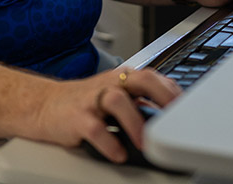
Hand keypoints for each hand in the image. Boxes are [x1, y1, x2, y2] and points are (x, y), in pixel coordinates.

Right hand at [32, 67, 180, 162]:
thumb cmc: (85, 102)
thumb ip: (140, 102)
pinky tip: (118, 153)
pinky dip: (108, 142)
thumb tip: (169, 119)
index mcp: (124, 78)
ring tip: (144, 142)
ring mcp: (93, 99)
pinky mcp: (76, 118)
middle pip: (142, 79)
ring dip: (135, 121)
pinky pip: (94, 128)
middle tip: (174, 118)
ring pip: (117, 100)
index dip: (174, 93)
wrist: (44, 105)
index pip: (155, 78)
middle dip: (163, 95)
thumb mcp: (116, 95)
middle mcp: (111, 84)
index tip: (188, 110)